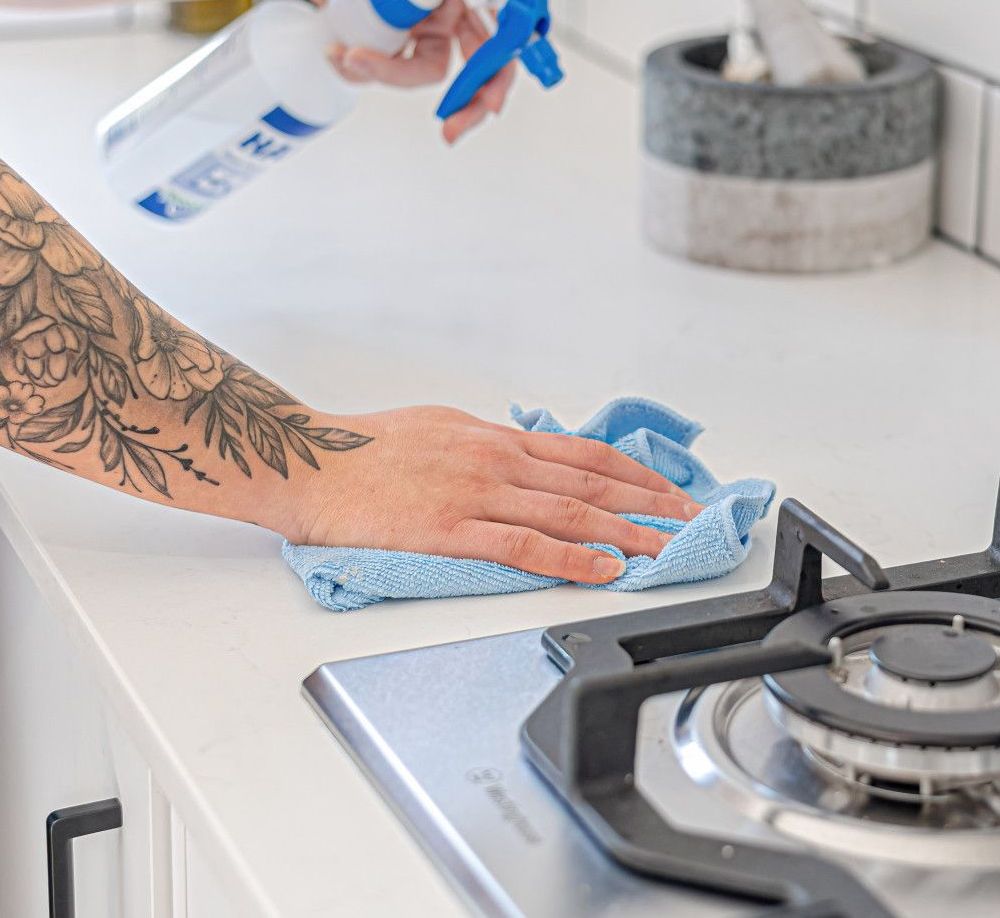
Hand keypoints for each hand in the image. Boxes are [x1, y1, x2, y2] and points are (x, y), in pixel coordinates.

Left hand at [273, 0, 512, 143]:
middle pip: (479, 62)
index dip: (504, 63)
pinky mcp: (393, 38)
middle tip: (451, 129)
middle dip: (467, 100)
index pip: (501, 23)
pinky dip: (363, 70)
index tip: (492, 99)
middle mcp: (451, 2)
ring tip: (350, 56)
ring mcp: (422, 23)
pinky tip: (337, 51)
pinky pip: (390, 69)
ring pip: (426, 72)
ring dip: (390, 75)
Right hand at [281, 405, 702, 582]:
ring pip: (570, 514)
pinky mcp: (452, 531)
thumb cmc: (364, 449)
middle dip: (649, 505)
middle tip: (690, 523)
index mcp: (496, 438)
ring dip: (626, 534)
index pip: (585, 456)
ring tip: (665, 551)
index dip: (636, 476)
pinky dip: (573, 559)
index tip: (671, 493)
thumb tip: (524, 461)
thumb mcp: (441, 429)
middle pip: (591, 484)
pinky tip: (604, 570)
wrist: (308, 463)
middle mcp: (497, 460)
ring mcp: (477, 494)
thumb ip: (488, 449)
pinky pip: (526, 547)